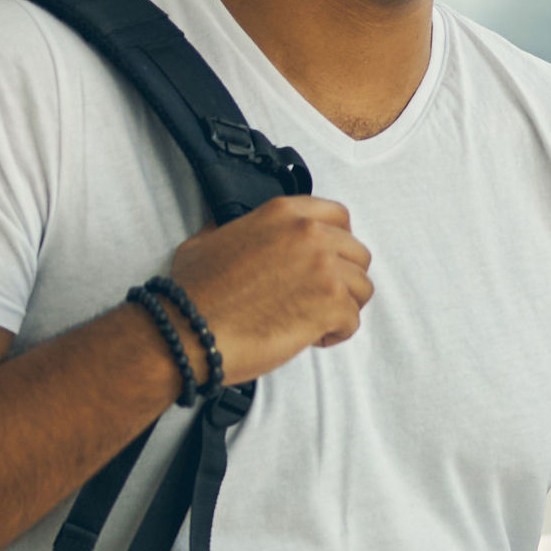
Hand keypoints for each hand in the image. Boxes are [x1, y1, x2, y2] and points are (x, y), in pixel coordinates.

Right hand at [165, 195, 372, 383]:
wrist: (188, 330)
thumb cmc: (193, 293)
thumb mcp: (207, 239)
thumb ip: (235, 228)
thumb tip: (234, 228)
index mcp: (283, 214)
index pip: (337, 217)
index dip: (337, 242)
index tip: (328, 260)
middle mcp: (309, 234)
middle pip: (357, 253)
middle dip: (343, 278)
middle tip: (317, 298)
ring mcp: (324, 268)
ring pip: (362, 288)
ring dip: (342, 306)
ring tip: (311, 320)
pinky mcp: (331, 304)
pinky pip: (352, 320)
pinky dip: (335, 333)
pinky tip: (308, 337)